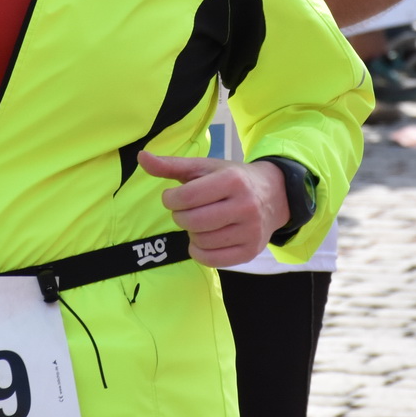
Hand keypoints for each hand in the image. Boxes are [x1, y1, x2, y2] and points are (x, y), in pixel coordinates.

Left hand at [137, 151, 287, 267]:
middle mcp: (245, 206)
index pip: (187, 197)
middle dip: (180, 216)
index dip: (171, 199)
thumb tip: (141, 156)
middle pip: (192, 221)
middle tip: (186, 211)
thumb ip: (171, 165)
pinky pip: (212, 260)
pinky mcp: (250, 251)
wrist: (274, 195)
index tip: (173, 197)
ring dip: (191, 233)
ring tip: (201, 222)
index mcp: (232, 180)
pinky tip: (204, 239)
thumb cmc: (232, 178)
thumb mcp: (205, 167)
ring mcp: (250, 231)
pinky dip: (199, 251)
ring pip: (201, 241)